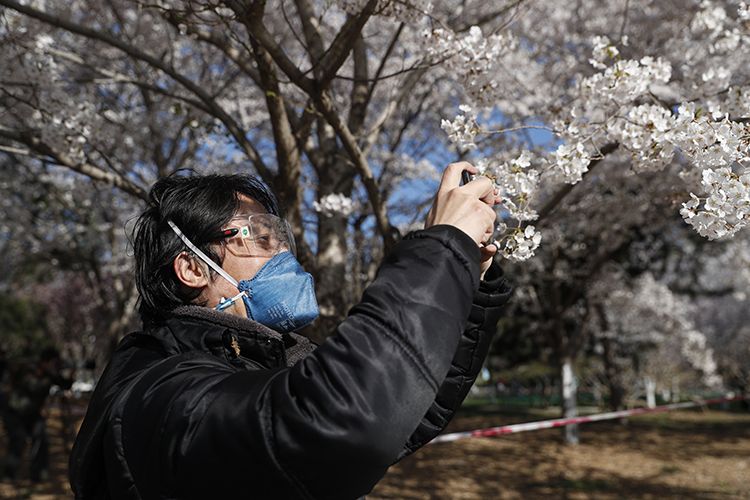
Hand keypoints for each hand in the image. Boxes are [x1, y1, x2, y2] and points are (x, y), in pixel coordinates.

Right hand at [425, 162, 500, 277]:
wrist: (441, 249)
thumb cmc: (437, 238)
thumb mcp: (436, 218)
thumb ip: (449, 208)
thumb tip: (462, 210)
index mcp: (443, 194)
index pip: (454, 169)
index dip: (466, 166)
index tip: (474, 171)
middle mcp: (457, 194)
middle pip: (483, 182)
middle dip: (489, 192)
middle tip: (489, 204)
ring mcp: (471, 202)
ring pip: (489, 206)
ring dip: (486, 220)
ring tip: (475, 233)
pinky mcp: (481, 212)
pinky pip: (491, 220)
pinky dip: (487, 230)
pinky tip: (477, 238)